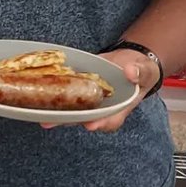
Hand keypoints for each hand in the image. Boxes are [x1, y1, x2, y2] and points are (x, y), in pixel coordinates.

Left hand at [41, 49, 159, 132]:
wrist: (129, 61)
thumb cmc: (140, 69)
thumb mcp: (145, 69)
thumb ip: (139, 71)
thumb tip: (131, 72)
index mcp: (121, 107)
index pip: (111, 119)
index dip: (100, 123)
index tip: (90, 125)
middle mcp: (103, 107)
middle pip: (85, 118)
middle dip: (69, 121)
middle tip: (51, 122)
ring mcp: (90, 99)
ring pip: (73, 109)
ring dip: (57, 113)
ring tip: (41, 117)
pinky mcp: (80, 88)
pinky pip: (69, 95)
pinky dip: (56, 96)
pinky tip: (40, 97)